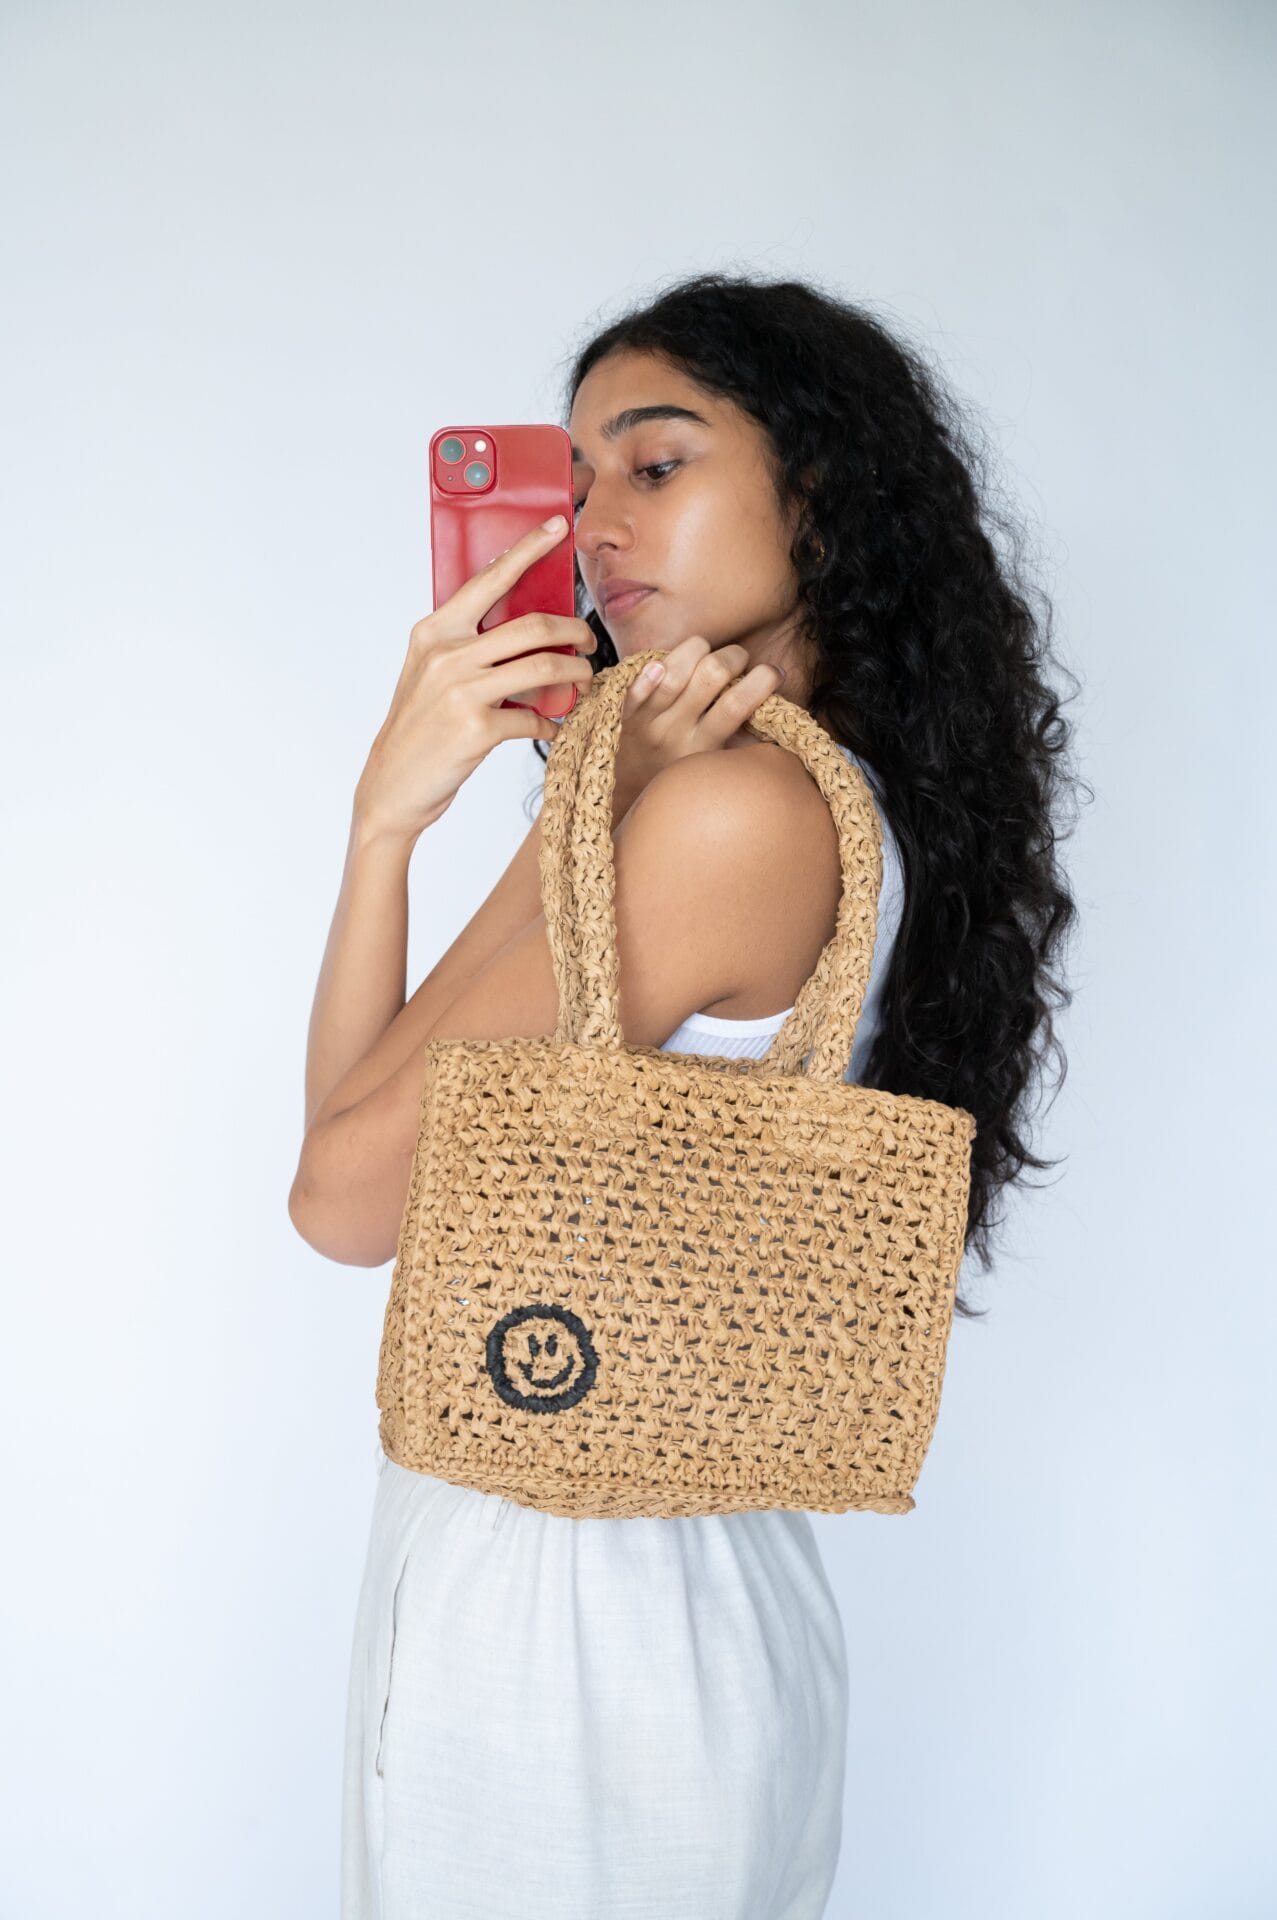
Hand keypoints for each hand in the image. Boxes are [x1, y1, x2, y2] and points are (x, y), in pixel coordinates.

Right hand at [354, 518, 595, 839]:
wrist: (392, 785)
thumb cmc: (418, 728)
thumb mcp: (431, 673)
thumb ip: (468, 645)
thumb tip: (526, 628)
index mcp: (434, 631)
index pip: (488, 579)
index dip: (527, 550)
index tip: (557, 528)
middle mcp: (445, 654)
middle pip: (532, 625)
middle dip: (574, 630)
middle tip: (588, 642)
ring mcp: (460, 691)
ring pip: (543, 667)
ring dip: (575, 675)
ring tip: (584, 682)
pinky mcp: (476, 728)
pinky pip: (534, 717)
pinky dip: (551, 723)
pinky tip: (552, 728)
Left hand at [612, 637, 786, 817]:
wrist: (618, 794)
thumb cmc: (670, 771)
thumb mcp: (709, 764)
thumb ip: (738, 745)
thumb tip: (776, 724)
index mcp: (705, 744)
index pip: (739, 704)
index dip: (763, 680)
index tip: (773, 673)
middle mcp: (679, 731)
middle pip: (712, 675)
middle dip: (733, 656)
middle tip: (737, 660)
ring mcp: (649, 721)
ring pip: (676, 671)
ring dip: (696, 650)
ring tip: (704, 653)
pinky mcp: (622, 713)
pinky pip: (633, 691)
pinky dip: (646, 676)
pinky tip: (658, 666)